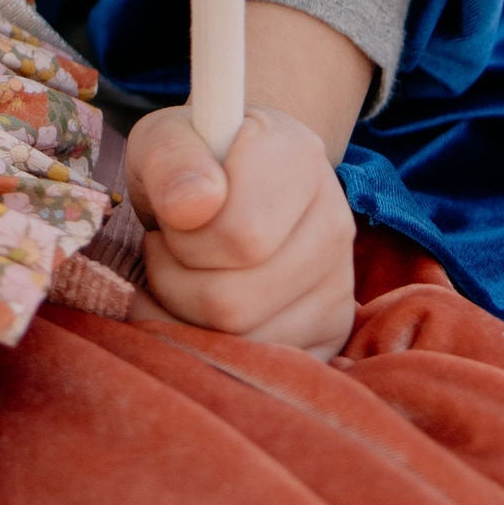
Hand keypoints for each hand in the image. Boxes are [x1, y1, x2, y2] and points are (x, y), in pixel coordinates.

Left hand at [122, 104, 356, 357]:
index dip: (183, 237)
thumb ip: (172, 161)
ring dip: (185, 316)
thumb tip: (191, 206)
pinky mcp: (332, 330)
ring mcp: (339, 282)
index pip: (239, 236)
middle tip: (165, 249)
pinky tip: (199, 307)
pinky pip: (260, 365)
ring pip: (243, 342)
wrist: (227, 180)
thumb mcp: (164, 139)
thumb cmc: (189, 162)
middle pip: (234, 301)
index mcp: (297, 157)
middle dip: (174, 281)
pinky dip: (210, 346)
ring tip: (182, 273)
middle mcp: (334, 221)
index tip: (171, 215)